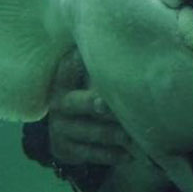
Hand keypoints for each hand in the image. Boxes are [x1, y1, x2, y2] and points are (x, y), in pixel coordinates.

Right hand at [48, 51, 132, 165]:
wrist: (65, 131)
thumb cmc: (88, 94)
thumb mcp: (86, 78)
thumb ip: (98, 63)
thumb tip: (125, 36)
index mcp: (62, 81)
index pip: (66, 68)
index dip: (75, 62)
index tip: (84, 54)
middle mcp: (58, 105)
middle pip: (76, 104)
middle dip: (93, 104)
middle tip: (108, 103)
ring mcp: (60, 129)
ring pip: (90, 132)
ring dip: (114, 134)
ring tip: (134, 136)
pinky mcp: (65, 150)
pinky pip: (91, 154)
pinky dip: (112, 155)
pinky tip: (129, 154)